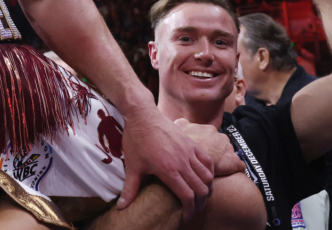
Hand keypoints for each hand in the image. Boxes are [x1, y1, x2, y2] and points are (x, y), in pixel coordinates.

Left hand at [119, 105, 213, 219]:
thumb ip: (130, 188)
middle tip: (195, 208)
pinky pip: (207, 160)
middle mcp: (182, 162)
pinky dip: (209, 172)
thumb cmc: (136, 140)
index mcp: (168, 170)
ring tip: (202, 195)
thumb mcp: (132, 166)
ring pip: (208, 175)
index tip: (186, 217)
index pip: (187, 196)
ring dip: (207, 188)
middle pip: (201, 188)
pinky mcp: (191, 143)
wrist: (142, 115)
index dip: (189, 210)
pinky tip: (205, 177)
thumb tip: (121, 207)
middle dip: (200, 203)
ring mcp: (188, 151)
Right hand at [173, 119, 244, 177]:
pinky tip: (230, 173)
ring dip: (225, 160)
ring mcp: (228, 149)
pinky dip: (236, 168)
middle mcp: (221, 137)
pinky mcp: (233, 162)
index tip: (205, 149)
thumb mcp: (178, 128)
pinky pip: (239, 165)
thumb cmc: (181, 143)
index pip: (212, 135)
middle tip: (210, 159)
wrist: (188, 160)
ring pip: (229, 154)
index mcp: (209, 129)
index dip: (209, 143)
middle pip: (222, 144)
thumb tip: (182, 121)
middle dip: (218, 151)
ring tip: (218, 168)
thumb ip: (182, 123)